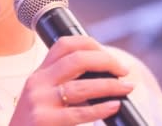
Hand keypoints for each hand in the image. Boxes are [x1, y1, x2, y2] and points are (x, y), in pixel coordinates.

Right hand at [9, 36, 133, 125]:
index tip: (108, 54)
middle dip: (106, 61)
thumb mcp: (42, 97)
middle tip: (123, 70)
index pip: (63, 45)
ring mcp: (40, 102)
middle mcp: (38, 83)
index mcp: (39, 74)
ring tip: (126, 87)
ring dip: (110, 85)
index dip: (89, 43)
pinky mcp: (45, 120)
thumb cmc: (34, 124)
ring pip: (81, 86)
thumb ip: (61, 84)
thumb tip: (101, 76)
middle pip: (76, 59)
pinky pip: (79, 112)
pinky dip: (101, 108)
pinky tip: (114, 105)